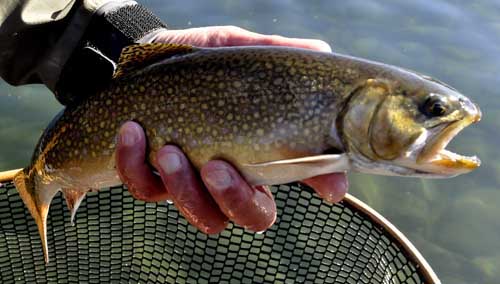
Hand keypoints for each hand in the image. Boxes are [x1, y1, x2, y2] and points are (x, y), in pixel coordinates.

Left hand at [116, 26, 347, 233]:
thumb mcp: (236, 50)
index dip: (318, 185)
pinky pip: (145, 190)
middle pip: (249, 216)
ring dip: (184, 188)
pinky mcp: (149, 177)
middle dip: (235, 200)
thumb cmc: (199, 60)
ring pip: (201, 215)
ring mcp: (190, 182)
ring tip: (169, 150)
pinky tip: (132, 130)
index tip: (327, 187)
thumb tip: (321, 53)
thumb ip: (274, 52)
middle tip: (217, 167)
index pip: (299, 175)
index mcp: (258, 150)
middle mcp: (229, 176)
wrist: (143, 59)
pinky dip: (135, 165)